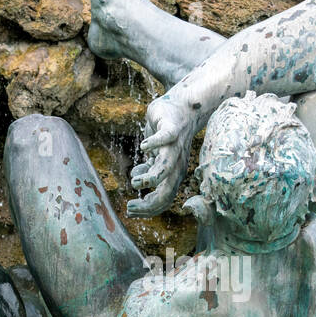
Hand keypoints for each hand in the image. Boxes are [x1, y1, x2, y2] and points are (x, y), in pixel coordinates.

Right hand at [130, 95, 196, 217]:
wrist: (185, 107)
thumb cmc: (168, 133)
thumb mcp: (156, 156)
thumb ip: (148, 168)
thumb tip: (136, 178)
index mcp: (173, 174)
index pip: (164, 200)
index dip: (148, 210)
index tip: (130, 210)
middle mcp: (177, 164)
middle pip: (166, 193)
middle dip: (148, 204)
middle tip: (130, 206)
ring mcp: (175, 147)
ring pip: (166, 168)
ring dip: (149, 178)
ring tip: (134, 180)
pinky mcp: (171, 127)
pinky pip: (165, 137)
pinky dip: (154, 143)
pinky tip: (143, 147)